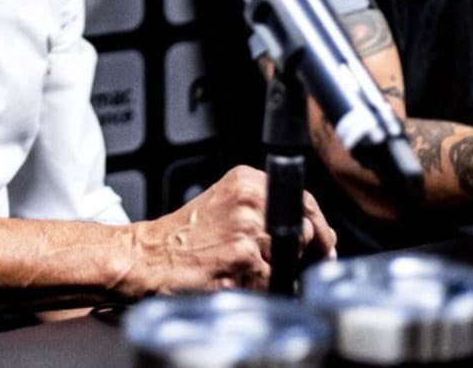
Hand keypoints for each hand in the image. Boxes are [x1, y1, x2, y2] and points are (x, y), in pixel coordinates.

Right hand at [121, 166, 335, 296]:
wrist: (148, 257)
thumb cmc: (185, 236)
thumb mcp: (226, 204)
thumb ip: (266, 210)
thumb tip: (318, 234)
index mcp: (247, 181)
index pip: (303, 200)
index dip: (319, 227)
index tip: (324, 245)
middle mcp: (249, 200)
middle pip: (304, 230)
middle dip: (305, 253)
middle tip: (291, 265)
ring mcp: (246, 230)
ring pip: (291, 259)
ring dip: (280, 274)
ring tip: (251, 273)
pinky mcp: (242, 261)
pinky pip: (273, 283)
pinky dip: (263, 290)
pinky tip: (239, 283)